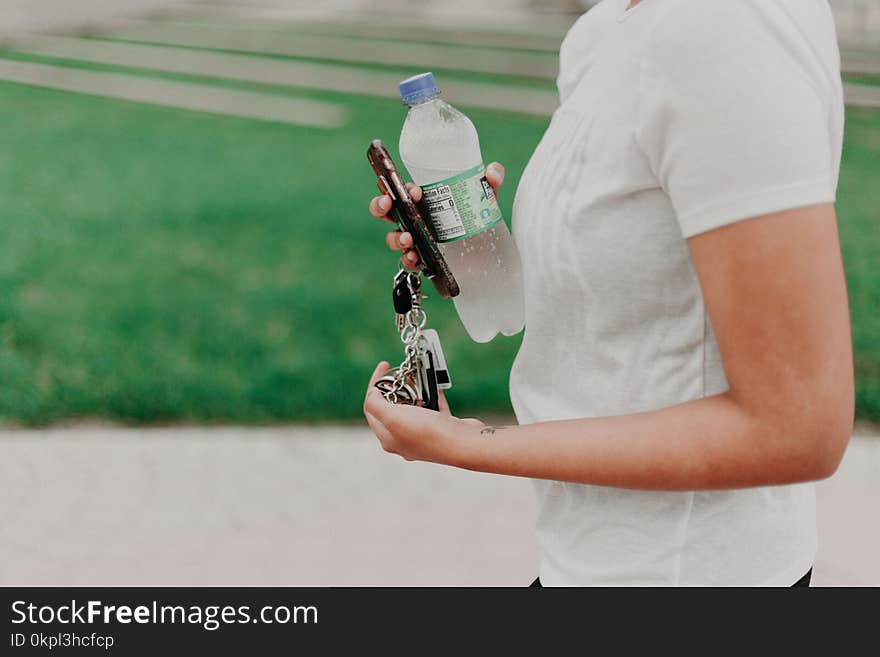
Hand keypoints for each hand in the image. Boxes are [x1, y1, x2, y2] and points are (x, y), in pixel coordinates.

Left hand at [363, 361, 483, 463]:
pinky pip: (433, 407)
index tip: (384, 366)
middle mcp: (404, 438)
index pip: (372, 408)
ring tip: (417, 376)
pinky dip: (432, 394)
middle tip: (401, 372)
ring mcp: (424, 433)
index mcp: (389, 438)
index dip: (375, 385)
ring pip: (414, 406)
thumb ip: (376, 404)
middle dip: (396, 387)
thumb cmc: (428, 433)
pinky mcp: (442, 428)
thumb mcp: (393, 417)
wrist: (464, 443)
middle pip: (392, 407)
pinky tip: (434, 383)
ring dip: (415, 389)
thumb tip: (372, 394)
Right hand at [368, 162, 505, 268]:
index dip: (401, 187)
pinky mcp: (424, 258)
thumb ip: (491, 179)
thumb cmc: (478, 215)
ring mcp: (417, 238)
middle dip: (380, 205)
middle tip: (387, 204)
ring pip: (393, 237)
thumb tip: (493, 172)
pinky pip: (408, 261)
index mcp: (423, 199)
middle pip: (386, 210)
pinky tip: (414, 258)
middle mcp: (415, 218)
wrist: (488, 247)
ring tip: (408, 239)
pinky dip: (408, 260)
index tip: (415, 192)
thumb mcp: (485, 195)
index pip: (402, 189)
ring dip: (396, 237)